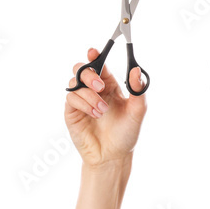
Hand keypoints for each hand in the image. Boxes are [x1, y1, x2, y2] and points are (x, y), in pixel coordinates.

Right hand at [64, 48, 147, 168]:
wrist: (113, 156)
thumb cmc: (126, 134)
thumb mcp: (138, 111)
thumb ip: (138, 90)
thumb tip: (136, 70)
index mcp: (109, 85)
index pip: (100, 64)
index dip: (95, 55)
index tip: (94, 52)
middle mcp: (93, 90)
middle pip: (82, 69)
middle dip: (90, 74)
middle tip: (101, 87)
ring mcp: (81, 101)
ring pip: (75, 83)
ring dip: (90, 95)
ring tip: (102, 111)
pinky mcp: (72, 112)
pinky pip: (71, 98)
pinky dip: (83, 104)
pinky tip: (94, 115)